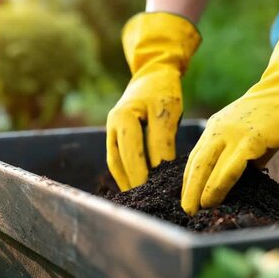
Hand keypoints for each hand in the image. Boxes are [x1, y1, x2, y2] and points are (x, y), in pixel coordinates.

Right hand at [107, 12, 199, 190]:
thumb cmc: (162, 92)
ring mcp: (111, 134)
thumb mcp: (167, 112)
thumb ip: (162, 140)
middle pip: (119, 161)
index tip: (153, 189)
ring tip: (143, 200)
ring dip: (128, 182)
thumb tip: (161, 169)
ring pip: (117, 164)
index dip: (141, 172)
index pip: (130, 151)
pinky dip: (128, 175)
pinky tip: (140, 188)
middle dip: (133, 182)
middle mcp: (111, 127)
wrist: (153, 75)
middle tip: (149, 201)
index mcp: (122, 117)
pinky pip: (120, 161)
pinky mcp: (117, 139)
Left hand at [181, 18, 278, 214]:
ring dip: (200, 190)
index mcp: (215, 127)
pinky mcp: (251, 139)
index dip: (190, 179)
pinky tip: (213, 198)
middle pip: (196, 163)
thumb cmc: (274, 115)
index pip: (196, 157)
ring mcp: (233, 133)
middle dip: (189, 189)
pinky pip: (230, 167)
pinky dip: (218, 185)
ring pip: (208, 165)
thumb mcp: (249, 135)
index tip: (186, 197)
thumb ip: (242, 155)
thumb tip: (239, 180)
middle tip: (186, 211)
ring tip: (195, 210)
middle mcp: (218, 129)